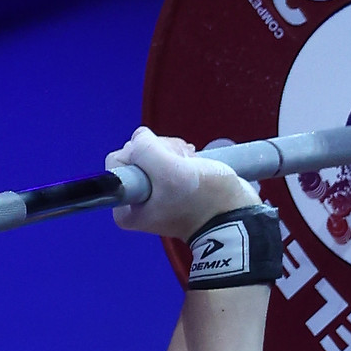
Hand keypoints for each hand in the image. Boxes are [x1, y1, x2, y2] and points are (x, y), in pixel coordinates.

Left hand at [106, 127, 259, 239]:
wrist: (232, 213)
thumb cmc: (202, 200)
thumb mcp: (169, 172)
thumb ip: (145, 149)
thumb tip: (139, 136)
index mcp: (126, 209)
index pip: (117, 160)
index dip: (142, 154)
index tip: (164, 167)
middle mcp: (135, 201)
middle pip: (135, 153)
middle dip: (160, 152)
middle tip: (181, 166)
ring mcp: (152, 192)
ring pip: (151, 152)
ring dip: (173, 152)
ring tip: (190, 165)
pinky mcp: (168, 184)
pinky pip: (165, 155)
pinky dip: (179, 154)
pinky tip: (192, 161)